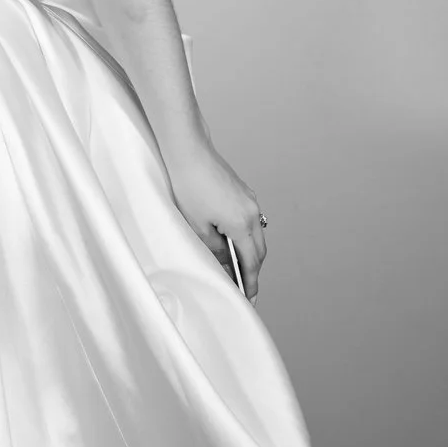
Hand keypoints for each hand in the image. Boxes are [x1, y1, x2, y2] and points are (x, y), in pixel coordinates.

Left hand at [164, 143, 268, 299]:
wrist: (189, 149)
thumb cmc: (189, 184)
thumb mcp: (198, 225)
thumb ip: (214, 248)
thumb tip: (225, 262)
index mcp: (242, 224)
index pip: (251, 262)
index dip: (250, 282)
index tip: (249, 298)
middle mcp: (251, 212)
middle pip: (258, 251)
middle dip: (252, 270)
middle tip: (243, 287)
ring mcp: (249, 200)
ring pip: (256, 235)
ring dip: (249, 252)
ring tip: (235, 267)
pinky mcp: (243, 191)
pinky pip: (250, 220)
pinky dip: (245, 235)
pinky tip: (231, 241)